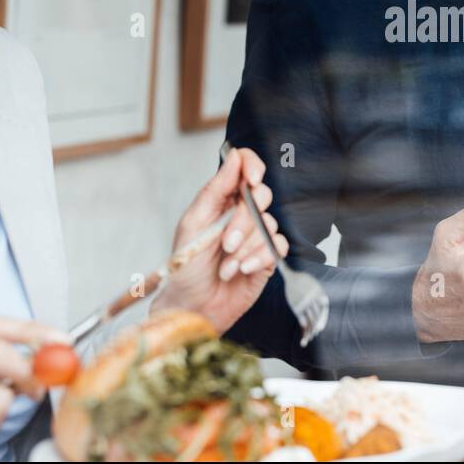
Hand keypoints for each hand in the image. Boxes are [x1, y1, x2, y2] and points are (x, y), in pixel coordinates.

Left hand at [153, 146, 287, 334]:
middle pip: (261, 196)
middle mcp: (241, 213)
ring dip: (245, 248)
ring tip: (226, 266)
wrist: (192, 307)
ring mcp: (256, 235)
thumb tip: (234, 156)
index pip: (245, 167)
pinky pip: (277, 246)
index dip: (252, 167)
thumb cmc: (186, 267)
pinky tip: (242, 270)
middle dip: (243, 222)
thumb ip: (215, 189)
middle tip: (225, 243)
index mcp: (221, 199)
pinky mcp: (268, 257)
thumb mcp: (193, 224)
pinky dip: (259, 259)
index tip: (252, 180)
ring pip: (268, 224)